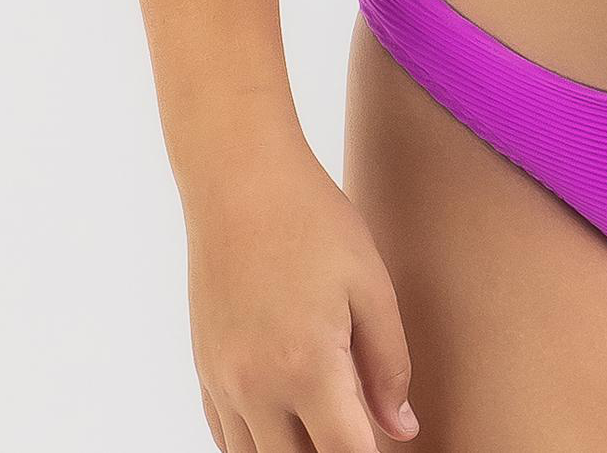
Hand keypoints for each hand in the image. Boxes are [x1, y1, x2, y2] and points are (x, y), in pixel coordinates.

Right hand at [184, 139, 419, 449]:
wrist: (239, 180)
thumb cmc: (312, 221)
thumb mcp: (371, 285)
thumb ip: (389, 364)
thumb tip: (401, 429)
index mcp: (308, 368)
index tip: (390, 447)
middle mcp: (257, 388)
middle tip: (358, 428)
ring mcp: (224, 383)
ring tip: (326, 423)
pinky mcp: (205, 371)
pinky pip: (227, 439)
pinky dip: (258, 443)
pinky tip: (287, 423)